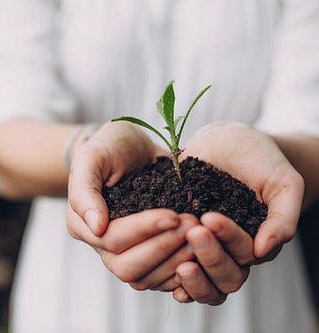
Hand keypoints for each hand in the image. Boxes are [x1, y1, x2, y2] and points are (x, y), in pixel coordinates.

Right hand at [67, 121, 196, 288]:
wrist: (130, 147)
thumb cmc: (109, 147)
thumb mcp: (92, 156)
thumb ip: (85, 189)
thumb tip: (95, 226)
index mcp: (82, 224)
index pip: (112, 239)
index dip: (143, 229)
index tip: (173, 214)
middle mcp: (101, 245)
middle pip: (127, 268)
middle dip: (162, 249)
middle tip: (191, 226)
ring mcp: (124, 253)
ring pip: (146, 278)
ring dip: (175, 261)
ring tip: (200, 237)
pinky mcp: (147, 255)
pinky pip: (161, 278)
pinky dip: (181, 271)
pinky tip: (201, 254)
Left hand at [171, 121, 304, 304]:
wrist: (227, 142)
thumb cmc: (260, 161)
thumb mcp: (283, 183)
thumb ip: (283, 217)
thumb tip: (263, 250)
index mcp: (256, 243)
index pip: (245, 254)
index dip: (229, 239)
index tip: (210, 217)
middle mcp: (229, 251)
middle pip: (224, 276)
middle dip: (209, 256)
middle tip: (193, 231)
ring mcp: (203, 247)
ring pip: (202, 279)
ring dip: (190, 275)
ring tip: (175, 255)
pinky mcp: (179, 238)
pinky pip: (175, 267)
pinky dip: (169, 274)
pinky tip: (161, 266)